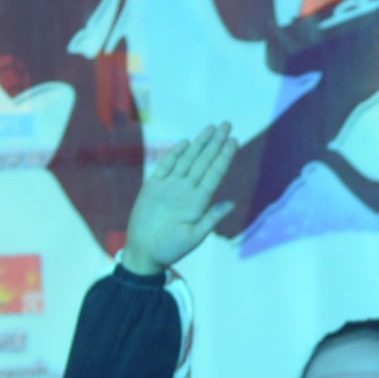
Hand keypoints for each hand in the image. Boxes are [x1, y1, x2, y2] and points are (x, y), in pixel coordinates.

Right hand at [118, 122, 239, 279]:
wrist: (144, 253)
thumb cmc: (170, 249)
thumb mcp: (193, 237)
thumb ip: (210, 219)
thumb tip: (231, 204)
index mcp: (198, 202)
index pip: (214, 173)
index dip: (224, 157)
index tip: (234, 140)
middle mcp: (186, 191)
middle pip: (204, 161)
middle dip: (215, 143)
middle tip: (227, 124)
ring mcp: (169, 187)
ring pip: (187, 160)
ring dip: (200, 144)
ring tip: (211, 128)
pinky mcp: (153, 187)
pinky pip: (165, 166)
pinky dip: (175, 153)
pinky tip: (186, 142)